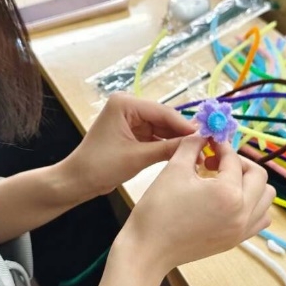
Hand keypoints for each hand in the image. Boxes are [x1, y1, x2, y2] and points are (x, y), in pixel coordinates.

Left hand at [61, 93, 194, 200]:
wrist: (78, 181)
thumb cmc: (100, 166)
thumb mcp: (137, 157)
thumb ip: (167, 148)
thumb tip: (197, 141)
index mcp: (124, 103)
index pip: (162, 112)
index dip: (184, 125)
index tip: (205, 135)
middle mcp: (128, 106)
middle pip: (164, 118)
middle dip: (183, 132)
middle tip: (207, 144)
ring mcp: (130, 119)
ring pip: (162, 128)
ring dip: (177, 140)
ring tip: (199, 152)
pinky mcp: (132, 133)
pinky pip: (155, 136)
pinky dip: (167, 145)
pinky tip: (183, 153)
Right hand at [120, 137, 274, 276]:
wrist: (148, 249)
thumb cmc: (158, 209)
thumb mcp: (174, 169)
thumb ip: (193, 145)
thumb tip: (204, 133)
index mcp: (229, 193)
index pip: (233, 159)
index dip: (220, 145)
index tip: (208, 141)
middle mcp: (243, 212)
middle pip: (259, 177)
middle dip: (239, 164)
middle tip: (216, 162)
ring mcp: (242, 229)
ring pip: (266, 199)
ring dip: (251, 185)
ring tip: (225, 182)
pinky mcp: (236, 240)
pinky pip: (259, 219)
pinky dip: (252, 205)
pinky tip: (229, 201)